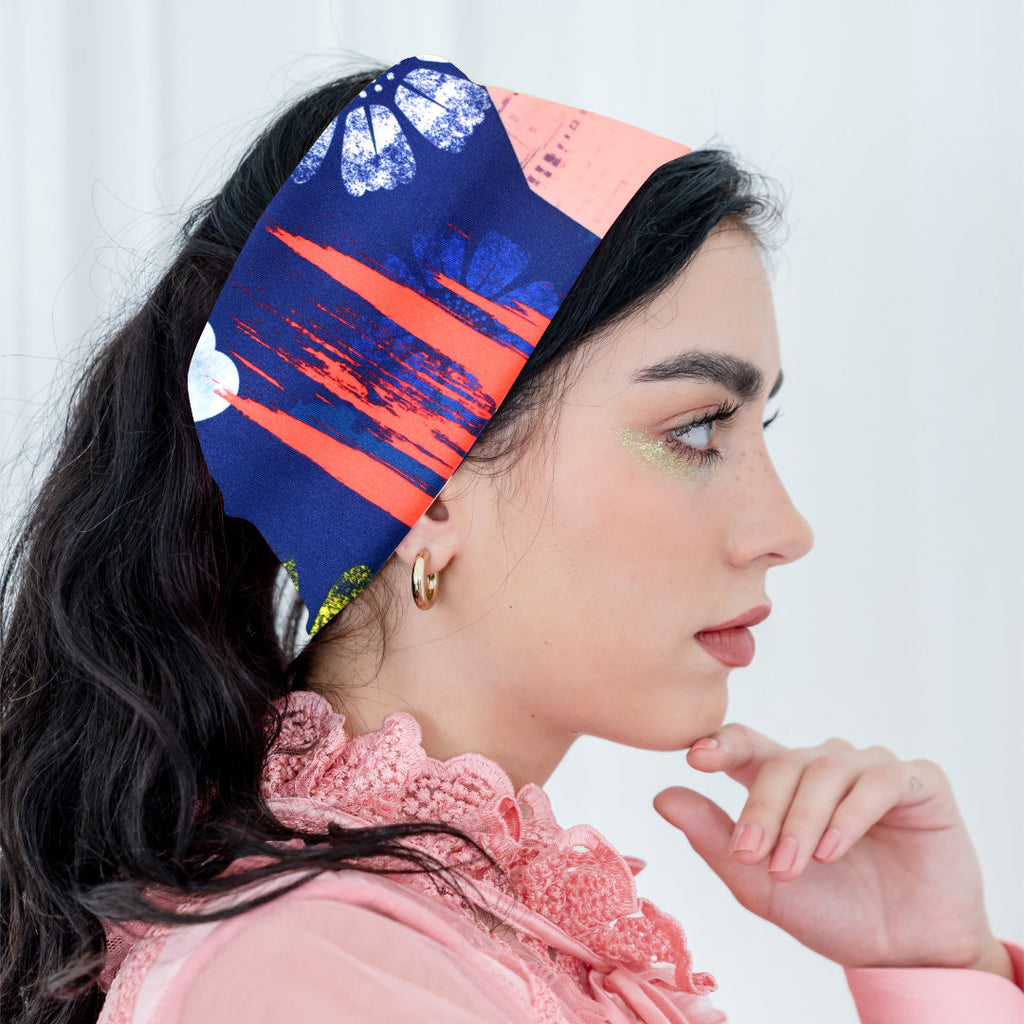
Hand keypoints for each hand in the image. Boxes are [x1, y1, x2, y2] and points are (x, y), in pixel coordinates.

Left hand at [653, 723, 1005, 972]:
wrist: (903, 955)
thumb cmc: (829, 913)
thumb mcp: (758, 882)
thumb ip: (712, 837)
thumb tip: (662, 796)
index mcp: (785, 782)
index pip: (747, 745)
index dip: (722, 744)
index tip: (696, 758)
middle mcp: (827, 766)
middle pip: (782, 763)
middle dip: (762, 809)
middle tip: (751, 854)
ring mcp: (872, 770)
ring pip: (826, 768)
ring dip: (802, 818)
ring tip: (794, 865)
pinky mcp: (921, 783)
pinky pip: (878, 780)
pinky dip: (850, 814)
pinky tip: (832, 850)